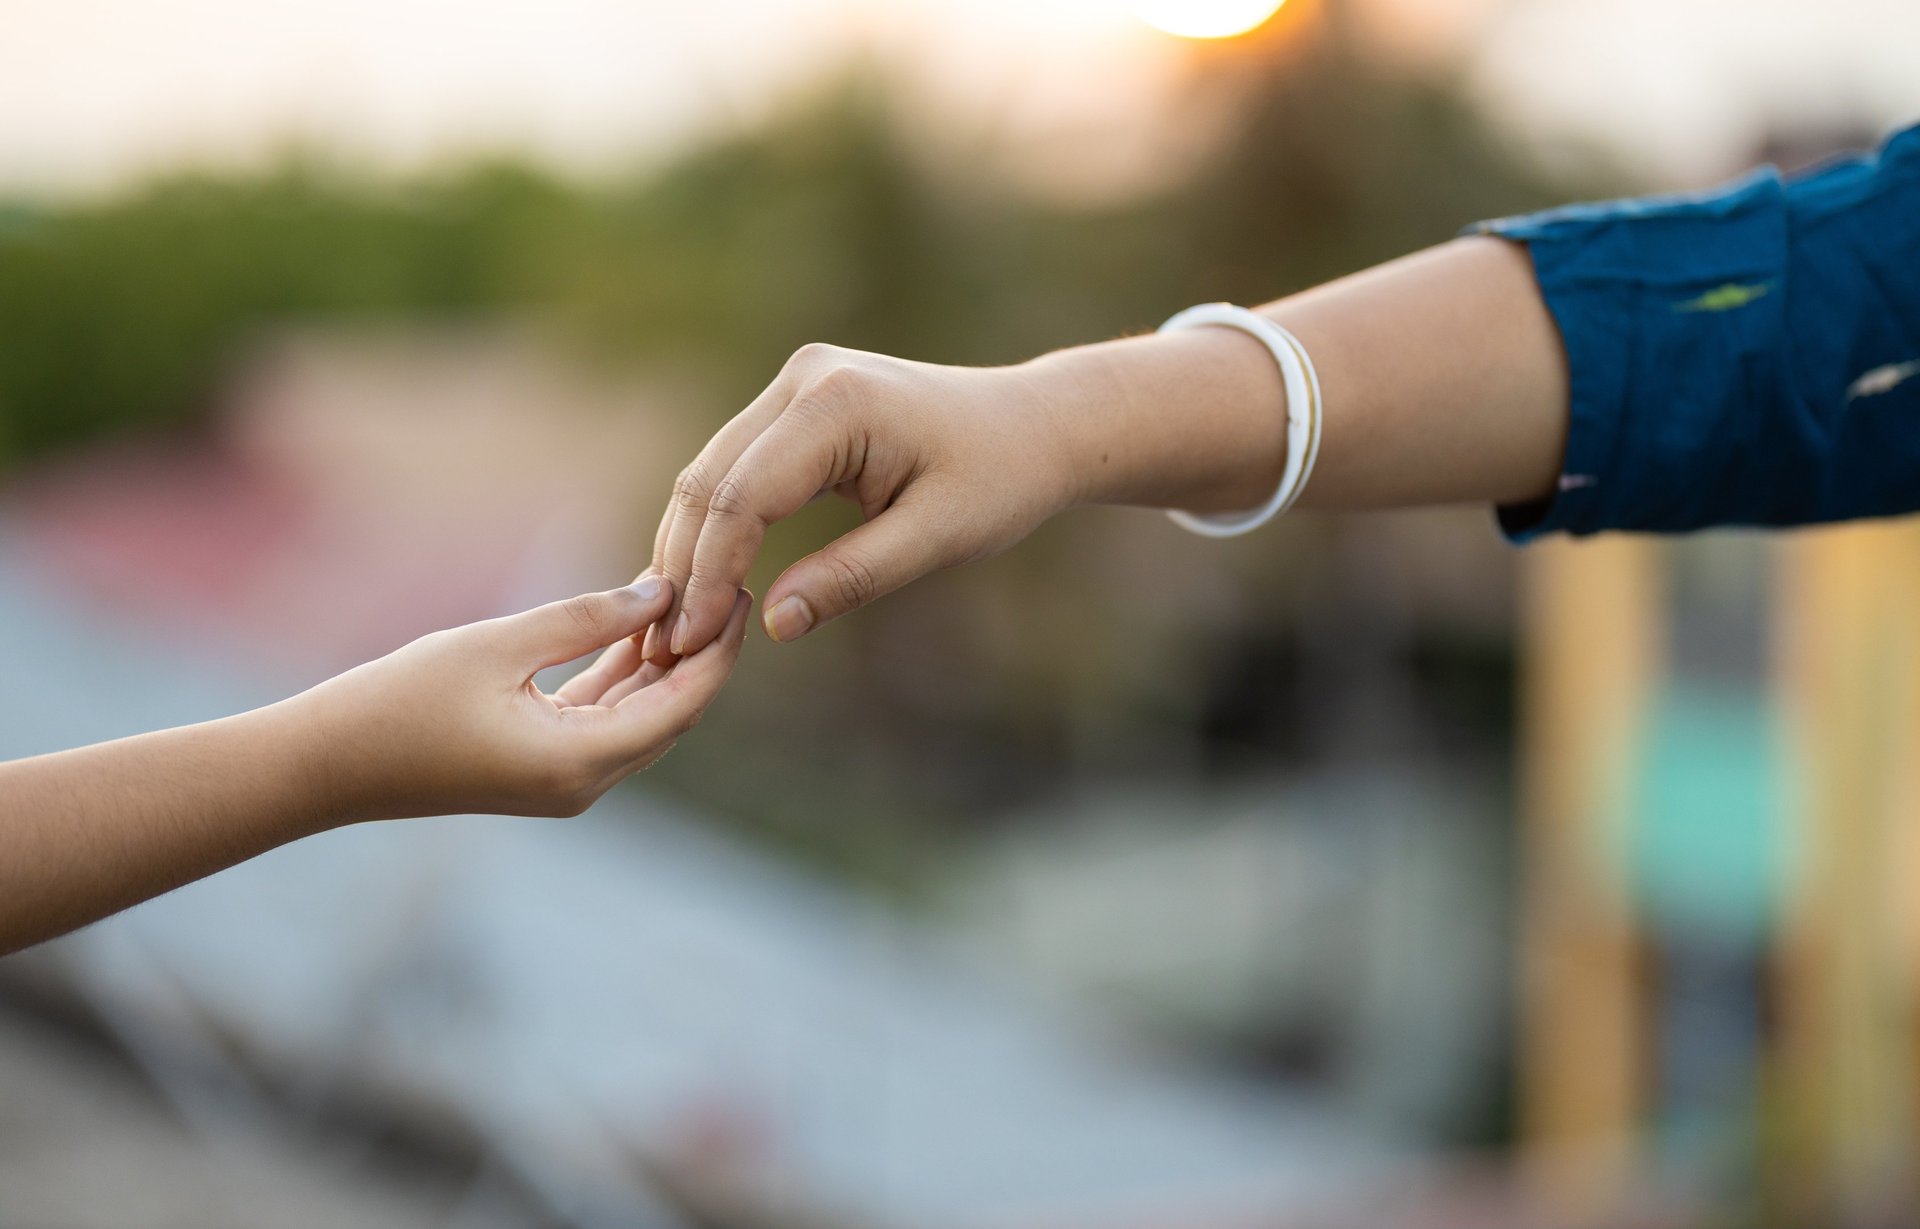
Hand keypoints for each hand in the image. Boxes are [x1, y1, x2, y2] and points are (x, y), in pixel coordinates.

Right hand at [300, 577, 751, 820]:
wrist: (323, 766)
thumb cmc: (400, 702)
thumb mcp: (497, 645)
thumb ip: (584, 618)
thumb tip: (662, 590)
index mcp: (580, 763)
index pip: (682, 705)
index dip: (719, 649)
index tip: (744, 591)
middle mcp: (584, 783)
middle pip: (670, 714)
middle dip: (702, 651)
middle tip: (731, 581)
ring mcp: (562, 781)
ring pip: (637, 716)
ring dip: (661, 660)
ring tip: (690, 591)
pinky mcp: (540, 768)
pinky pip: (600, 718)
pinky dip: (619, 675)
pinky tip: (635, 622)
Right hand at [642, 343, 1085, 661]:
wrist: (1035, 425)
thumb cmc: (1000, 479)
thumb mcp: (938, 538)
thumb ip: (854, 578)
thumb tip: (774, 626)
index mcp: (838, 403)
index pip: (743, 495)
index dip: (712, 575)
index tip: (693, 644)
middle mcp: (804, 379)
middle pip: (710, 479)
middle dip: (685, 567)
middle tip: (668, 649)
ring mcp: (797, 384)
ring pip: (712, 472)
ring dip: (689, 548)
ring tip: (677, 629)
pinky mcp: (798, 402)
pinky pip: (736, 467)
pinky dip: (716, 525)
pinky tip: (704, 585)